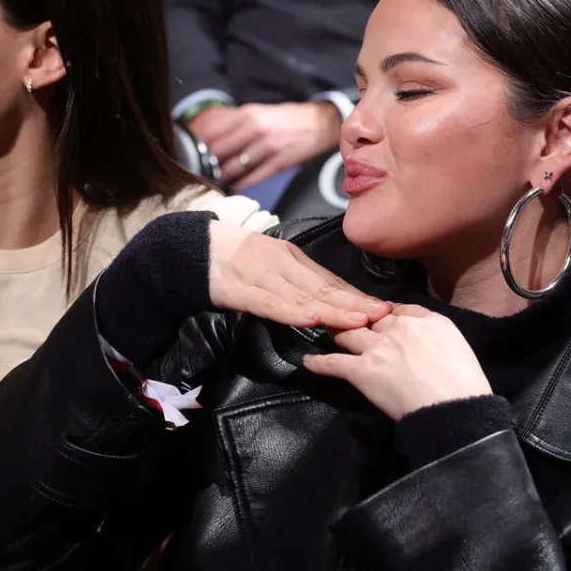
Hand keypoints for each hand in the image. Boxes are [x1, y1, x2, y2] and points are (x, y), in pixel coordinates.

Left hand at [189, 102, 340, 189]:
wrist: (320, 124)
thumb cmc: (285, 120)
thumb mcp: (258, 113)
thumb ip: (234, 124)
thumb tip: (205, 137)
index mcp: (248, 115)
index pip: (211, 132)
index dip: (196, 146)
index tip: (186, 154)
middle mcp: (256, 130)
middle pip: (218, 152)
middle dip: (205, 164)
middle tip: (195, 171)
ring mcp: (268, 148)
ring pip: (233, 168)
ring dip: (220, 177)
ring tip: (211, 181)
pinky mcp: (279, 164)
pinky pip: (251, 179)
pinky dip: (239, 185)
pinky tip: (231, 187)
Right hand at [208, 219, 391, 329]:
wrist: (186, 250)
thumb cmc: (230, 262)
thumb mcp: (269, 266)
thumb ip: (296, 283)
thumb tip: (328, 304)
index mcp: (291, 258)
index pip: (331, 280)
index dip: (357, 296)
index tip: (384, 309)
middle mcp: (281, 263)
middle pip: (324, 287)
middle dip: (356, 303)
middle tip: (384, 316)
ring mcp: (260, 274)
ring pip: (302, 296)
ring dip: (333, 310)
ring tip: (359, 321)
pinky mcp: (238, 288)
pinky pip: (268, 303)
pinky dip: (291, 311)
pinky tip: (310, 318)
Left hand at [302, 305, 491, 420]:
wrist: (454, 407)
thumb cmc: (465, 384)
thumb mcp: (458, 347)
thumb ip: (437, 339)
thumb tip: (427, 344)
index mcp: (427, 320)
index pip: (399, 310)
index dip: (386, 314)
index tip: (379, 317)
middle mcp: (399, 327)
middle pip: (371, 318)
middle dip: (358, 318)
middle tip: (346, 318)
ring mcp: (378, 348)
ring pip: (349, 333)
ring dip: (335, 331)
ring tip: (324, 329)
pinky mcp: (362, 371)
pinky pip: (334, 363)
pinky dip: (318, 363)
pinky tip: (307, 361)